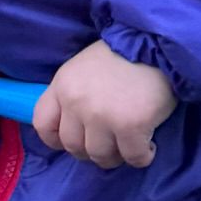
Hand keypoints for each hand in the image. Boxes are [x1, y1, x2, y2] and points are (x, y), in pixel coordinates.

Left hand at [33, 39, 176, 169]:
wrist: (157, 42)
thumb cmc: (123, 54)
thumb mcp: (83, 67)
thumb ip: (74, 93)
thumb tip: (77, 126)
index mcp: (62, 85)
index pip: (43, 124)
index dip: (57, 139)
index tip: (77, 140)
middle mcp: (76, 102)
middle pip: (73, 146)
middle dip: (92, 151)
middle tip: (111, 143)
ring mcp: (101, 116)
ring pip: (100, 156)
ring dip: (116, 156)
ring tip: (130, 145)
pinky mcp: (130, 126)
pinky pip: (132, 158)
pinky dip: (142, 157)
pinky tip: (149, 146)